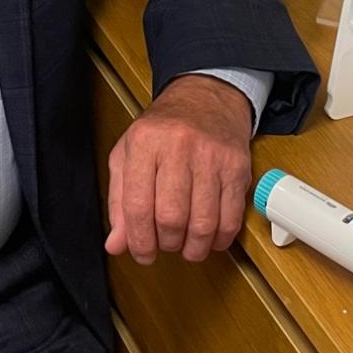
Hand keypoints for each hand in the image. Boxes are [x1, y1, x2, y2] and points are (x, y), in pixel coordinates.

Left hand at [104, 74, 253, 265]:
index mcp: (144, 142)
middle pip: (171, 218)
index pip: (137, 205)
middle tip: (164, 244)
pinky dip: (219, 240)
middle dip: (166, 244)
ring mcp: (211, 157)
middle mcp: (178, 146)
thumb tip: (116, 244)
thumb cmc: (163, 129)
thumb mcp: (128, 154)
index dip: (138, 240)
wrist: (206, 99)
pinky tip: (209, 238)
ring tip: (185, 244)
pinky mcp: (237, 168)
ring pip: (203, 224)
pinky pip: (230, 219)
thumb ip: (119, 200)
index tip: (142, 253)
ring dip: (193, 247)